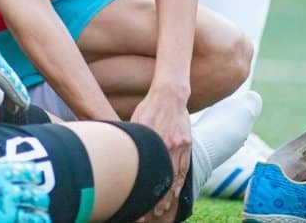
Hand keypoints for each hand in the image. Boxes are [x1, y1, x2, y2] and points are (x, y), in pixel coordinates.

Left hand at [130, 91, 190, 219]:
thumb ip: (132, 141)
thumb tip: (118, 155)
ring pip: (175, 179)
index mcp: (155, 142)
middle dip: (155, 202)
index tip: (136, 207)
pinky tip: (175, 195)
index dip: (144, 194)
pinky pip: (184, 169)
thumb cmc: (148, 108)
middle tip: (146, 217)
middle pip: (163, 182)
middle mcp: (169, 147)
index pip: (151, 176)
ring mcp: (180, 147)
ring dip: (168, 198)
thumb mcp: (135, 124)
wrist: (170, 95)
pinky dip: (179, 184)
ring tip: (160, 212)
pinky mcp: (187, 144)